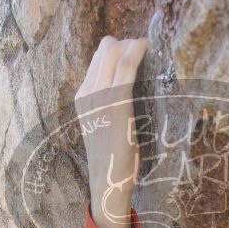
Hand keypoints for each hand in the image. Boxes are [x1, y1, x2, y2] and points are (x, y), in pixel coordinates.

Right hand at [75, 36, 148, 227]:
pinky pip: (126, 66)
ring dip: (132, 45)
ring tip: (145, 47)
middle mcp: (87, 93)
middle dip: (124, 44)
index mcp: (81, 99)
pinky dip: (137, 51)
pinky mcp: (116, 102)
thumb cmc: (110, 162)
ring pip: (114, 52)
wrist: (108, 183)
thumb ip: (105, 111)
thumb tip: (121, 101)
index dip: (115, 50)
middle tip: (141, 49)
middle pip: (104, 49)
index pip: (97, 60)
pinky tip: (147, 46)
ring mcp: (100, 96)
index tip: (131, 51)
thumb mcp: (101, 131)